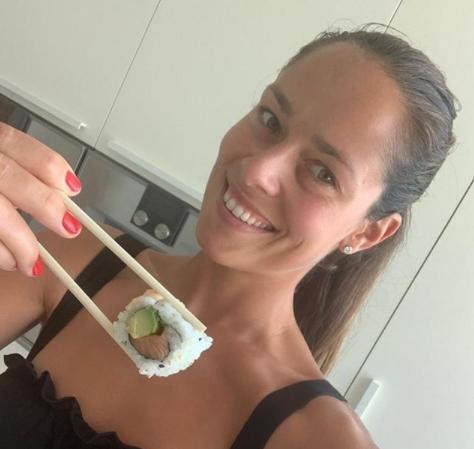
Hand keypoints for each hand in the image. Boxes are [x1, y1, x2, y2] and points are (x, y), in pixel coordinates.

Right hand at [0, 122, 82, 276]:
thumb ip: (17, 173)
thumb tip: (62, 192)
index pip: (13, 144)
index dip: (48, 166)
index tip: (72, 189)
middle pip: (3, 175)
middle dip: (43, 204)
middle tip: (69, 228)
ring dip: (17, 243)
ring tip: (31, 262)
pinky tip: (7, 261)